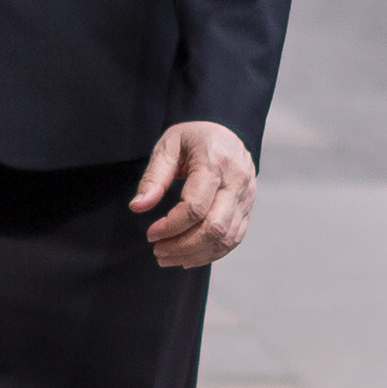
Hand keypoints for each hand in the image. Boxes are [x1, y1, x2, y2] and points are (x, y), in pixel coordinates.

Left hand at [129, 121, 255, 267]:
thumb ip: (154, 177)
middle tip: (158, 252)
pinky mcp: (248, 208)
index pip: (195, 208)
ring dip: (195, 255)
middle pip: (214, 229)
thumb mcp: (168, 146)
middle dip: (183, 247)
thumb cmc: (194, 137)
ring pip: (226, 239)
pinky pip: (234, 239)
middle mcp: (237, 182)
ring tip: (169, 257)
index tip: (151, 234)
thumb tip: (138, 207)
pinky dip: (211, 253)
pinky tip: (189, 256)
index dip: (170, 227)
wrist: (227, 130)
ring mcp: (246, 198)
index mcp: (215, 163)